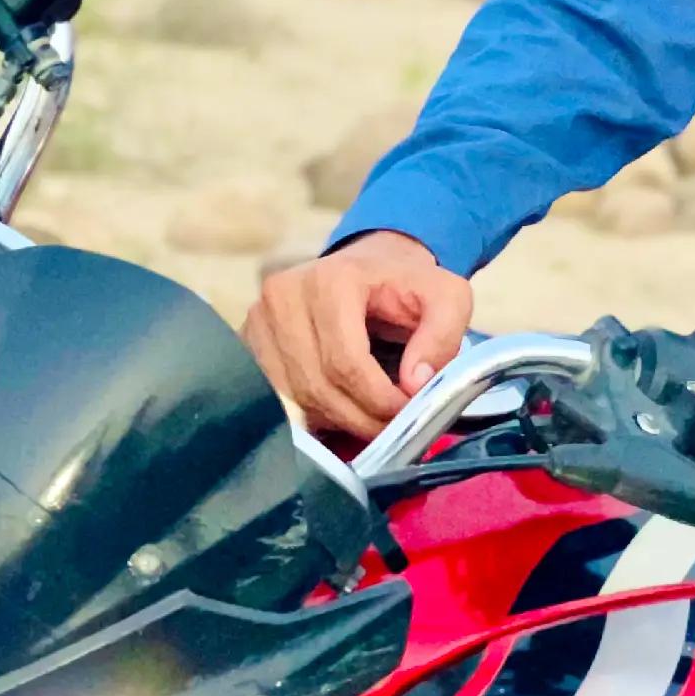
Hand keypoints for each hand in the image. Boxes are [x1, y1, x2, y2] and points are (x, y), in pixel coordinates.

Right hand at [244, 231, 473, 442]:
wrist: (369, 267)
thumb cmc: (405, 285)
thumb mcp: (447, 296)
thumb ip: (442, 335)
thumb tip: (414, 383)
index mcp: (331, 279)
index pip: (346, 362)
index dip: (378, 400)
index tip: (407, 413)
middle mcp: (284, 296)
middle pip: (317, 385)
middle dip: (360, 417)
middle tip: (391, 428)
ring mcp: (258, 321)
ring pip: (292, 399)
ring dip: (335, 421)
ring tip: (368, 419)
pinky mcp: (247, 343)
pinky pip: (273, 398)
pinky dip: (308, 415)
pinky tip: (336, 412)